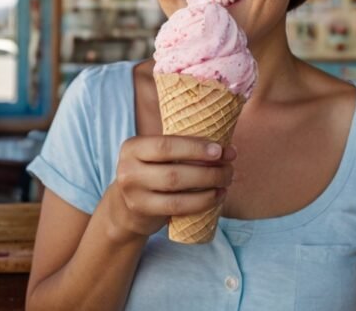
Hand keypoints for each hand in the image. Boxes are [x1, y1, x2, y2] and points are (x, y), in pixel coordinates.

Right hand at [107, 136, 235, 241]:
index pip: (166, 144)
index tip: (220, 150)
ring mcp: (133, 193)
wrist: (125, 207)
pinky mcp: (143, 211)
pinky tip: (217, 196)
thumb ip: (180, 146)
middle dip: (208, 169)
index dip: (195, 148)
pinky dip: (202, 201)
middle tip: (229, 167)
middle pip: (174, 170)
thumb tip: (225, 147)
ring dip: (208, 184)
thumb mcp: (155, 156)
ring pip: (177, 189)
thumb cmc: (152, 172)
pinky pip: (178, 207)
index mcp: (133, 147)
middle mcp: (128, 169)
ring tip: (226, 180)